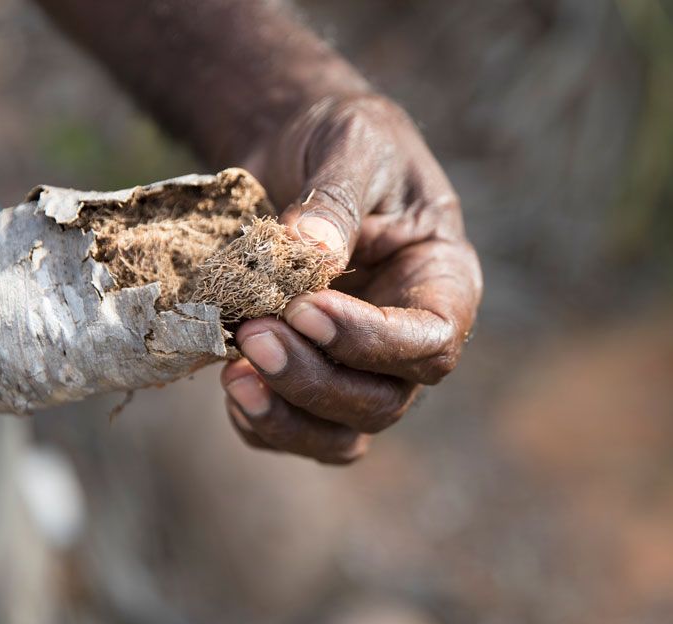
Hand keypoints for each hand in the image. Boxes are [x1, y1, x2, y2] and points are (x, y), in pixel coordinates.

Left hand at [220, 94, 481, 463]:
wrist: (298, 149)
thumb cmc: (345, 140)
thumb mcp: (352, 147)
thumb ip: (337, 200)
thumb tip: (310, 254)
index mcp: (443, 284)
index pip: (430, 342)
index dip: (371, 340)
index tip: (305, 309)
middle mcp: (410, 339)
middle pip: (382, 399)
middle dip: (316, 380)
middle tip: (254, 334)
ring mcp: (362, 367)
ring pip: (342, 432)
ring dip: (288, 417)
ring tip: (233, 375)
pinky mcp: (313, 377)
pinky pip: (297, 430)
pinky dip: (262, 423)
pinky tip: (229, 383)